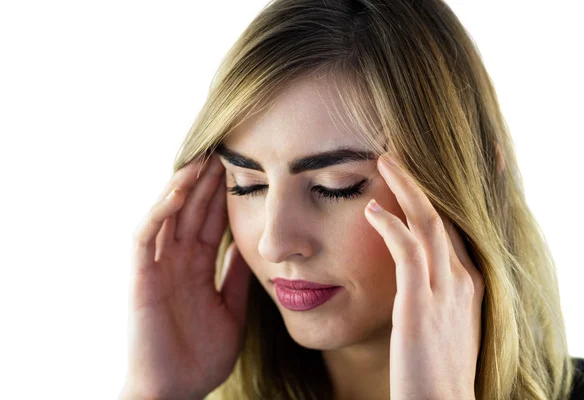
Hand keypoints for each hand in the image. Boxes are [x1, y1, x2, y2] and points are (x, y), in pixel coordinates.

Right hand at [123, 154, 251, 398]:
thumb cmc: (200, 357)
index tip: (243, 167)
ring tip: (203, 158)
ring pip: (168, 215)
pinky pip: (146, 236)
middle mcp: (177, 260)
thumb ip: (235, 278)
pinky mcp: (140, 277)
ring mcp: (157, 266)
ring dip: (183, 186)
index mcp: (198, 266)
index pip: (211, 220)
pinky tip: (177, 191)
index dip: (224, 194)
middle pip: (191, 210)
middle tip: (225, 148)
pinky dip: (159, 212)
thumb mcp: (230, 310)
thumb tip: (248, 248)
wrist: (175, 392)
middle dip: (207, 180)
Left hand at [364, 153, 483, 399]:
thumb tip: (413, 274)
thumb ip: (431, 292)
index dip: (435, 194)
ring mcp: (445, 290)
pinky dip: (391, 226)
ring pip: (429, 222)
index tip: (412, 170)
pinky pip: (408, 252)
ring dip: (406, 187)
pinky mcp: (421, 305)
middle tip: (395, 153)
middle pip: (443, 213)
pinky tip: (372, 210)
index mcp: (468, 281)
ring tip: (384, 161)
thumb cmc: (434, 368)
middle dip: (420, 180)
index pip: (452, 224)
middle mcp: (462, 278)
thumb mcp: (442, 322)